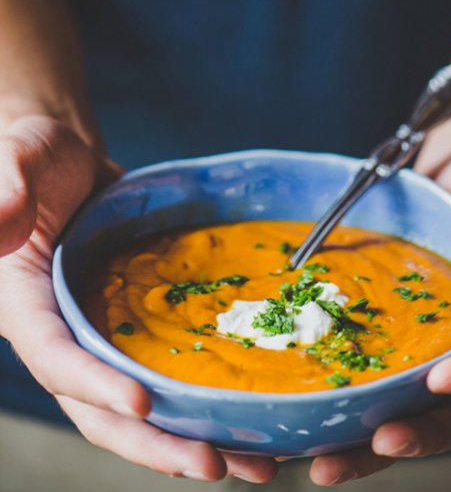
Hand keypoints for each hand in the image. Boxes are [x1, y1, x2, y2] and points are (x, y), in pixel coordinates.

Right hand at [0, 116, 277, 482]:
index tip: (144, 404)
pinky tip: (248, 419)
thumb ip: (5, 188)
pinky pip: (168, 373)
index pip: (56, 357)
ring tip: (254, 464)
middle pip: (103, 409)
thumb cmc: (37, 159)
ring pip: (144, 408)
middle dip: (156, 442)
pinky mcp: (136, 330)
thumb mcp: (17, 159)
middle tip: (214, 467)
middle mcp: (65, 336)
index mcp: (26, 305)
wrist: (75, 167)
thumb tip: (1, 227)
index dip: (94, 384)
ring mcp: (103, 338)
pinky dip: (201, 403)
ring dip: (192, 438)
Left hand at [309, 133, 450, 484]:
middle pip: (450, 406)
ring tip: (321, 459)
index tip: (446, 380)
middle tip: (374, 445)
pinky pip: (363, 359)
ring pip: (399, 398)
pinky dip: (337, 388)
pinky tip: (302, 407)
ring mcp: (431, 337)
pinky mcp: (390, 323)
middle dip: (414, 433)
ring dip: (363, 432)